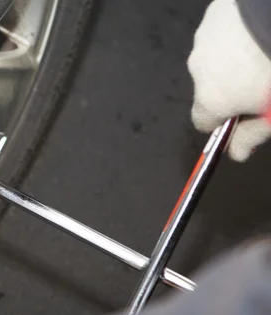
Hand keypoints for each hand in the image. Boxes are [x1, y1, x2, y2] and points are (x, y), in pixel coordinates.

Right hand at [188, 0, 270, 160]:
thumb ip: (253, 133)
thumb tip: (237, 154)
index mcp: (210, 99)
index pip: (203, 122)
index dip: (223, 122)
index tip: (245, 116)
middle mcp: (198, 70)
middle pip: (209, 87)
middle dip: (230, 86)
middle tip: (263, 78)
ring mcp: (203, 39)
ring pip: (215, 56)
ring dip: (233, 58)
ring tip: (262, 49)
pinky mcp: (214, 13)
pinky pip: (222, 30)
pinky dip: (236, 33)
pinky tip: (258, 29)